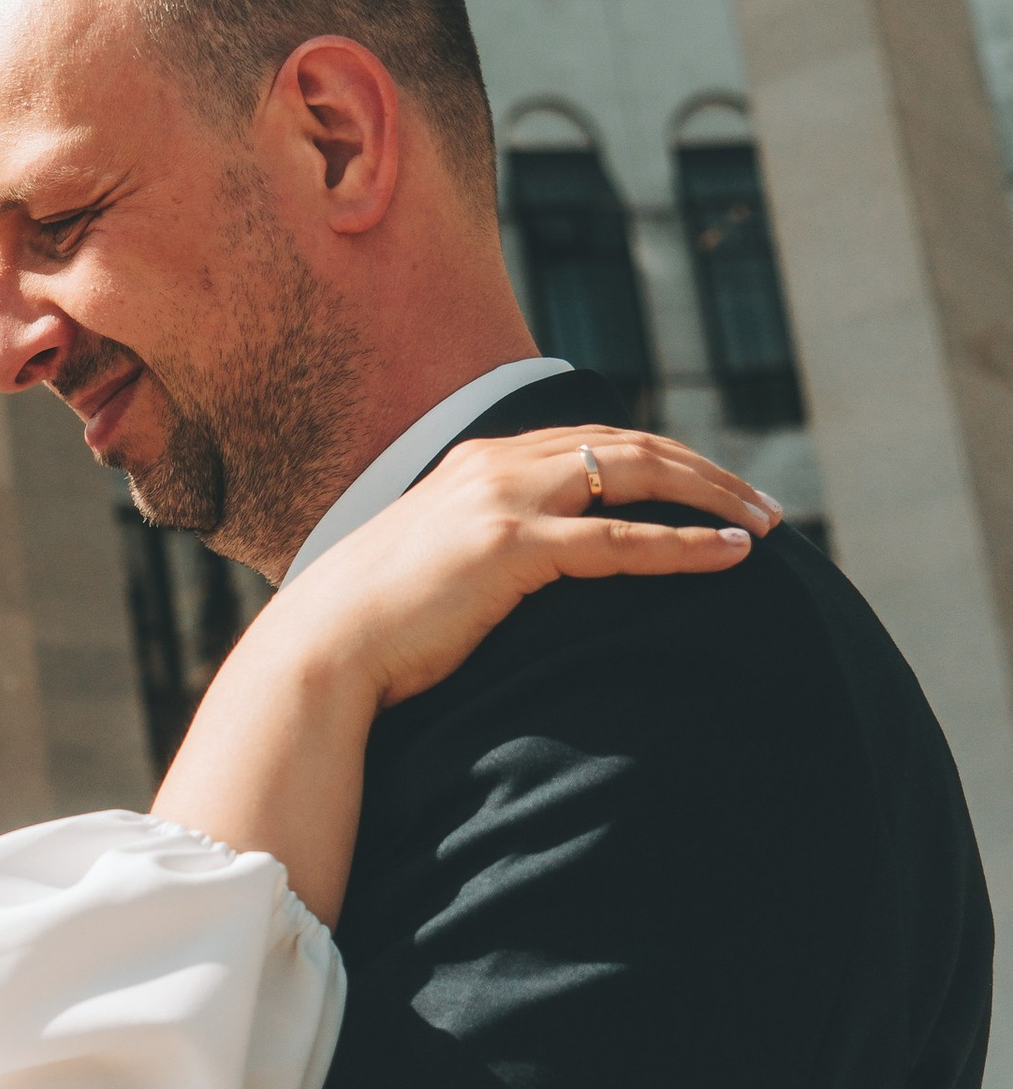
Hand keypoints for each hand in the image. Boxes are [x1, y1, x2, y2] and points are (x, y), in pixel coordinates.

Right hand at [270, 425, 777, 716]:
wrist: (322, 649)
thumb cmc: (373, 626)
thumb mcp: (433, 567)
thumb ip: (480, 549)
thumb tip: (514, 578)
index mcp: (479, 462)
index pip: (597, 440)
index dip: (666, 460)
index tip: (715, 490)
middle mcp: (496, 464)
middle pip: (631, 446)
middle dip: (707, 472)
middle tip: (764, 506)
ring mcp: (502, 500)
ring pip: (637, 475)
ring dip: (712, 497)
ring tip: (766, 526)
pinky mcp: (509, 548)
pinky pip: (619, 539)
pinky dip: (685, 544)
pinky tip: (731, 556)